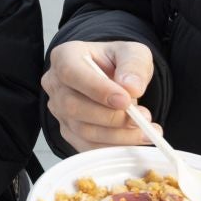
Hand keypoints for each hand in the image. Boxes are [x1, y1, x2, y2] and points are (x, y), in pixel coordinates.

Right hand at [42, 40, 159, 152]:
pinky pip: (87, 146)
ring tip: (146, 130)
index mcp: (65, 56)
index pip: (71, 73)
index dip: (97, 89)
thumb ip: (134, 65)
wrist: (115, 79)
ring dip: (117, 135)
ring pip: (82, 130)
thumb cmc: (118, 62)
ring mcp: (59, 110)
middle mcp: (55, 84)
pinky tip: (135, 140)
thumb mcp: (133, 53)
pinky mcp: (68, 131)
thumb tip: (132, 88)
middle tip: (142, 118)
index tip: (125, 100)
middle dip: (111, 117)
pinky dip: (113, 147)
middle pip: (73, 106)